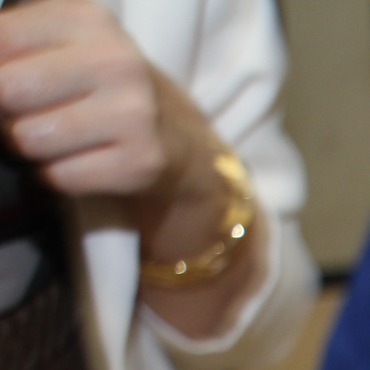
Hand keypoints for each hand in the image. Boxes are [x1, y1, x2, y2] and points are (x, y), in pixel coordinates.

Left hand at [0, 0, 264, 337]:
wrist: (179, 139)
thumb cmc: (101, 88)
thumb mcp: (63, 45)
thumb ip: (13, 47)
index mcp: (88, 19)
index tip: (11, 88)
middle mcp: (115, 61)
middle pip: (7, 90)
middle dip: (4, 111)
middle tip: (27, 114)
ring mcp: (134, 113)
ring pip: (29, 138)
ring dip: (29, 147)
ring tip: (57, 138)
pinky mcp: (141, 162)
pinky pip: (59, 176)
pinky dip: (57, 175)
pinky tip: (81, 161)